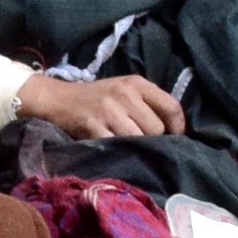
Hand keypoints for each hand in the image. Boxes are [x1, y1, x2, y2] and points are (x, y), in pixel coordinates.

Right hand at [16, 71, 188, 141]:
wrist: (59, 100)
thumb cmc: (98, 98)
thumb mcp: (124, 90)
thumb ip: (149, 103)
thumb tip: (175, 130)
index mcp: (137, 83)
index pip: (171, 107)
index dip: (177, 127)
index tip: (173, 138)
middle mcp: (125, 94)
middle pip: (157, 128)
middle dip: (153, 139)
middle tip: (142, 142)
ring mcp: (109, 110)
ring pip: (140, 139)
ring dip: (136, 148)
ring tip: (128, 147)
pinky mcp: (94, 127)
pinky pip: (118, 147)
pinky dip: (119, 153)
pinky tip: (114, 151)